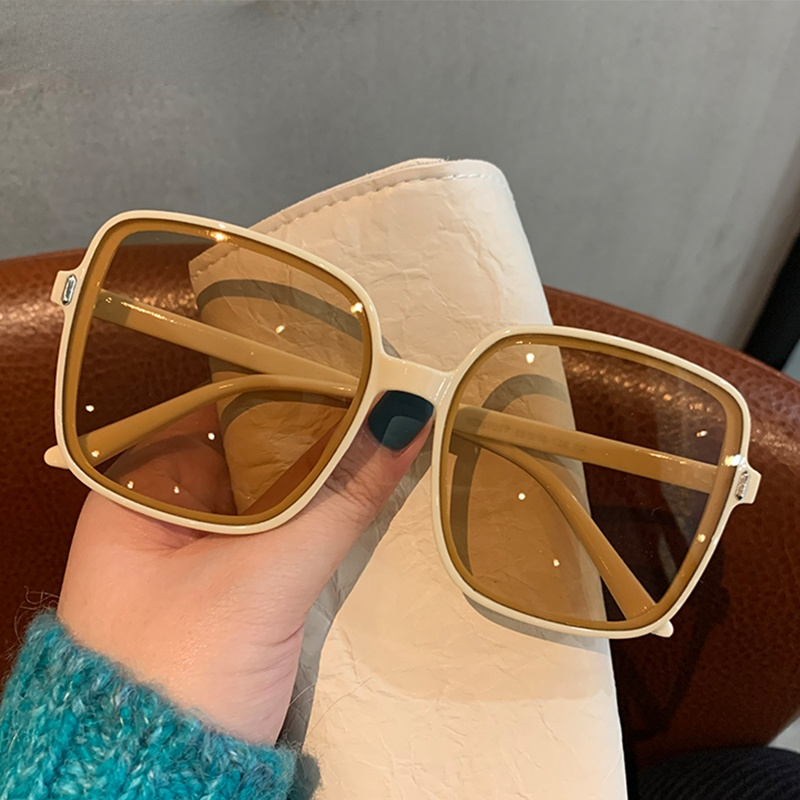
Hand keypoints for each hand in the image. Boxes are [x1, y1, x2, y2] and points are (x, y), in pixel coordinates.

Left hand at [57, 394, 430, 744]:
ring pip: (268, 493)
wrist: (161, 785)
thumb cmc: (174, 677)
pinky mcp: (226, 588)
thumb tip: (398, 418)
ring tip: (373, 432)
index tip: (342, 369)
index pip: (215, 412)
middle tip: (372, 397)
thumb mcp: (264, 578)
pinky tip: (354, 493)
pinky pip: (277, 532)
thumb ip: (339, 497)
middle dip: (309, 433)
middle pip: (246, 452)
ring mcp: (195, 553)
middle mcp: (160, 515)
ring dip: (317, 475)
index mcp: (134, 494)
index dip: (281, 389)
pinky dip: (314, 515)